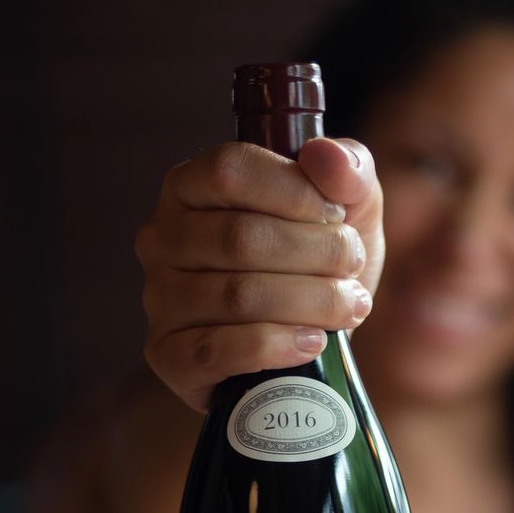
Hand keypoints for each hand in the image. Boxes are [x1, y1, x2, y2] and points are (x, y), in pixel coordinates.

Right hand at [136, 137, 384, 410]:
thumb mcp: (349, 211)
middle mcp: (163, 238)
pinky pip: (218, 350)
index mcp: (191, 186)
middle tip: (353, 268)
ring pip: (237, 296)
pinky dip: (277, 346)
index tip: (338, 216)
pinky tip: (313, 343)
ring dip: (310, 302)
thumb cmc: (317, 266)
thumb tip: (327, 156)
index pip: (229, 171)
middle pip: (240, 237)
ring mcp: (161, 300)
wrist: (306, 346)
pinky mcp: (169, 356)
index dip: (294, 192)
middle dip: (316, 254)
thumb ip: (348, 172)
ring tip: (349, 307)